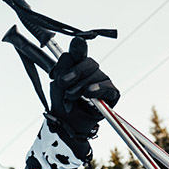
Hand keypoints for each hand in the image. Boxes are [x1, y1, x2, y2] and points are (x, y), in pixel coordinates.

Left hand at [48, 37, 119, 157]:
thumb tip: (72, 47)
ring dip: (80, 86)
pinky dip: (97, 89)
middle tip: (63, 83)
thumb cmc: (62, 105)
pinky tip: (89, 92)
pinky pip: (108, 87)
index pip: (80, 53)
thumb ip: (63, 67)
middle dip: (75, 72)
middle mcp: (92, 72)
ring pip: (96, 75)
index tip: (76, 43)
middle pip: (89, 62)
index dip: (78, 48)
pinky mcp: (111, 94)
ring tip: (70, 98)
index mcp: (78, 67)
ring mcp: (103, 82)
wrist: (66, 125)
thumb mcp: (57, 85)